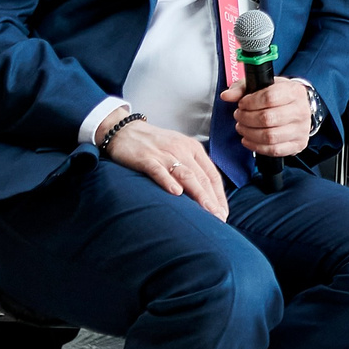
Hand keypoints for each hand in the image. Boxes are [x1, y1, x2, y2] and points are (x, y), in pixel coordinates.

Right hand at [103, 115, 228, 220]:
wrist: (124, 130)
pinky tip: (176, 193)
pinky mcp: (145, 158)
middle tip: (219, 218)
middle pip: (202, 178)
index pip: (212, 175)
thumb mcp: (179, 150)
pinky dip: (167, 181)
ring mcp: (164, 154)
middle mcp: (182, 150)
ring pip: (186, 175)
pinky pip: (158, 170)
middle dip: (212, 200)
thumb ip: (192, 168)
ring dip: (198, 194)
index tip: (223, 213)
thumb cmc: (154, 144)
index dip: (219, 196)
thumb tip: (206, 194)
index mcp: (193, 149)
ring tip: (207, 211)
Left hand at [220, 76, 316, 159]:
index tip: (242, 104)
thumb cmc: (279, 96)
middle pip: (267, 118)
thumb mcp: (262, 85)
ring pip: (269, 136)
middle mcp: (301, 111)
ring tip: (242, 127)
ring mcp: (301, 129)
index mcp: (294, 92)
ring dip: (249, 133)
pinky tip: (248, 139)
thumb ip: (242, 88)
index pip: (269, 98)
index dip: (250, 102)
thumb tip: (226, 96)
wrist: (297, 109)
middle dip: (246, 119)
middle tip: (239, 116)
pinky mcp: (298, 144)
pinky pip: (274, 150)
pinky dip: (256, 147)